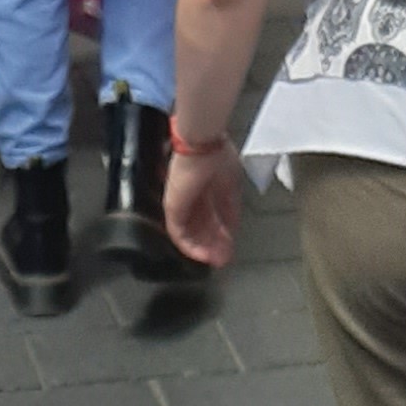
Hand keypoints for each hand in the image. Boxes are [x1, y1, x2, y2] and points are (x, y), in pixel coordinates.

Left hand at [163, 140, 240, 267]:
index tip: (229, 249)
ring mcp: (181, 204)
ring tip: (214, 261)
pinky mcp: (173, 208)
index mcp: (206, 189)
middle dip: (213, 245)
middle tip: (222, 260)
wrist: (202, 145)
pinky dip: (191, 248)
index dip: (221, 235)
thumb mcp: (231, 186)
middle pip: (201, 228)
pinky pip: (179, 234)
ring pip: (190, 234)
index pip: (211, 217)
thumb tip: (232, 230)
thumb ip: (230, 209)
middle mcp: (192, 198)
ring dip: (203, 249)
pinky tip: (202, 256)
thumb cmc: (218, 157)